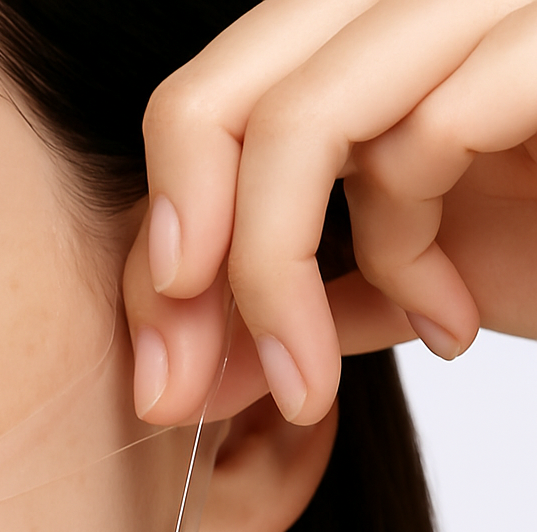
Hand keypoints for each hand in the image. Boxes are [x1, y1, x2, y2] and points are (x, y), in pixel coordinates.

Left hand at [124, 0, 536, 424]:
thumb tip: (174, 380)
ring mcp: (486, 7)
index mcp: (359, 41)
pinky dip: (410, 255)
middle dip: (186, 258)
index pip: (207, 100)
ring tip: (317, 378)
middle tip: (177, 378)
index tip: (157, 344)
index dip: (161, 223)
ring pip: (306, 124)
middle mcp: (410, 0)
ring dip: (283, 282)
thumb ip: (288, 305)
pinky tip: (451, 318)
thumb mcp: (390, 279)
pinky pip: (426, 135)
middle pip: (224, 95)